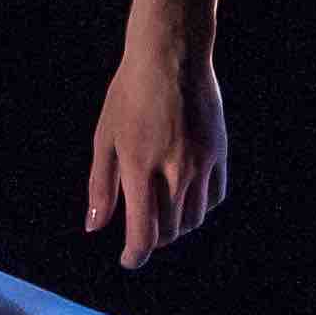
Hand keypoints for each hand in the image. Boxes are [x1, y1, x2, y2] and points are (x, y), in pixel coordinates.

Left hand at [85, 40, 227, 266]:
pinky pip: (215, 197)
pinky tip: (187, 199)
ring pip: (194, 218)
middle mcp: (174, 170)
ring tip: (162, 216)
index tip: (128, 259)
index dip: (135, 255)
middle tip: (141, 234)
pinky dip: (201, 207)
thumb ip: (101, 185)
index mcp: (139, 166)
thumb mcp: (105, 137)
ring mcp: (201, 162)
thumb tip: (95, 226)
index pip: (143, 233)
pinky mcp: (220, 152)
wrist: (173, 55)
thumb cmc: (130, 93)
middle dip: (153, 240)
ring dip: (176, 227)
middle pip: (169, 231)